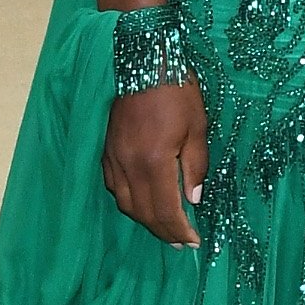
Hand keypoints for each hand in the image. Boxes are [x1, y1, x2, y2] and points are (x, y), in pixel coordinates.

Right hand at [102, 75, 207, 246]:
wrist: (145, 62)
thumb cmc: (177, 92)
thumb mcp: (197, 128)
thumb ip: (196, 167)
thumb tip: (193, 199)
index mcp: (154, 162)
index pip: (165, 210)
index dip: (179, 230)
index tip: (193, 242)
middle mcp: (128, 166)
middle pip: (142, 212)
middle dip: (163, 231)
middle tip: (181, 242)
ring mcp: (113, 159)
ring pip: (125, 203)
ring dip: (144, 219)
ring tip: (163, 227)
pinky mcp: (106, 151)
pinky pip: (114, 186)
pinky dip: (129, 201)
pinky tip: (142, 202)